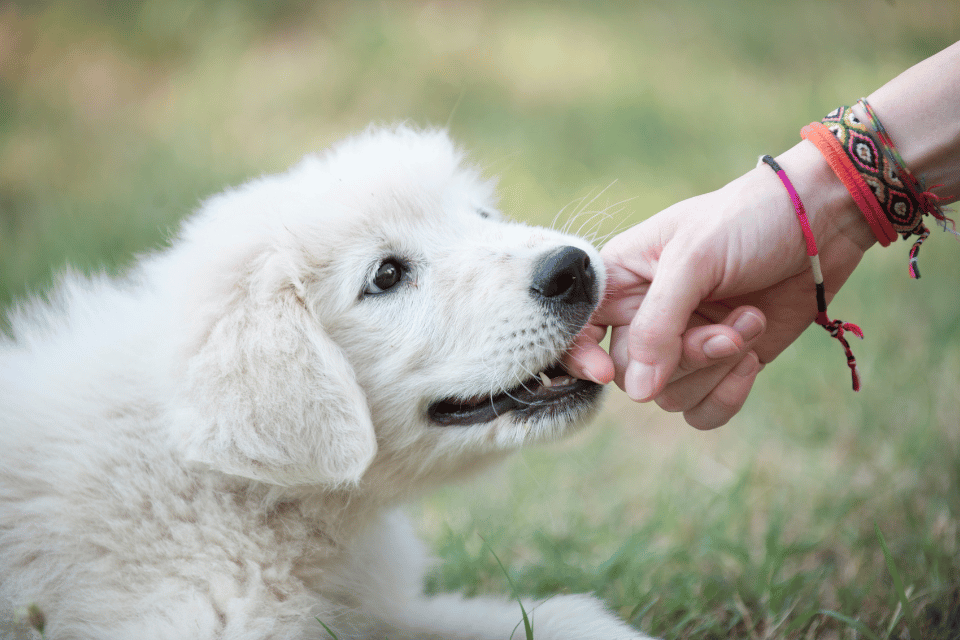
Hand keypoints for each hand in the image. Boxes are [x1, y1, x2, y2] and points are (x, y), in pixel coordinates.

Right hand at [565, 142, 874, 427]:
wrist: (821, 221)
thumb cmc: (748, 220)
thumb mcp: (694, 259)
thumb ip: (659, 324)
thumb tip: (639, 392)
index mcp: (621, 279)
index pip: (578, 331)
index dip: (582, 357)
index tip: (604, 370)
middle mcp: (645, 316)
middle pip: (632, 375)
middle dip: (684, 358)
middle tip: (728, 329)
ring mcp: (684, 344)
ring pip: (669, 397)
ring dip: (716, 368)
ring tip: (749, 321)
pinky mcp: (722, 366)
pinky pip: (703, 411)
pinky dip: (728, 394)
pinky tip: (754, 357)